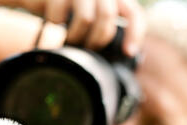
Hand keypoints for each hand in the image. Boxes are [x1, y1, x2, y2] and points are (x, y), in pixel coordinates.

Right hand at [20, 0, 145, 55]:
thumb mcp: (89, 13)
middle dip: (98, 39)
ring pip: (85, 19)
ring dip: (76, 36)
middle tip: (88, 48)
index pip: (133, 12)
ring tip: (69, 40)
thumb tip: (121, 54)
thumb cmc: (65, 8)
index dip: (134, 33)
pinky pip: (59, 18)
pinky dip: (55, 26)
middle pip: (107, 17)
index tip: (128, 52)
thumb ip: (104, 25)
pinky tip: (52, 24)